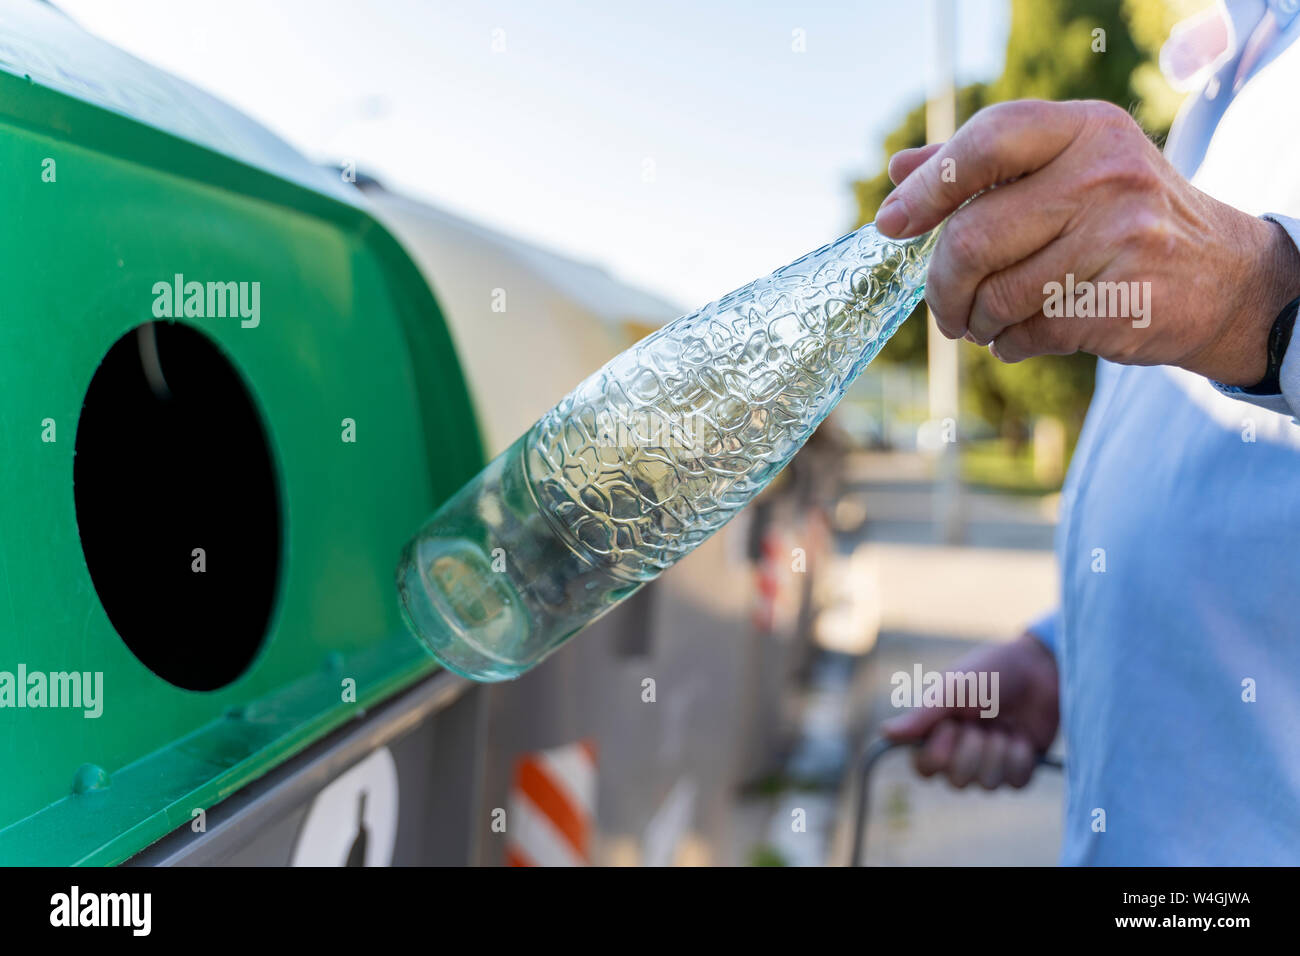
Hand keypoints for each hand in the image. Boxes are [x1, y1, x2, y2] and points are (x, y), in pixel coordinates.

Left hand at [876, 99, 1299, 385]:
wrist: (1223, 278)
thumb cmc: (1121, 218)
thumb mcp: (1066, 168)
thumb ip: (983, 166)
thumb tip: (899, 172)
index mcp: (1084, 128)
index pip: (989, 141)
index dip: (930, 186)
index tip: (891, 224)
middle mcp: (1107, 174)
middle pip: (974, 237)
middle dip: (942, 285)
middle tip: (944, 308)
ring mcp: (1122, 237)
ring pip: (998, 295)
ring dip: (976, 322)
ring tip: (986, 322)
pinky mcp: (1125, 300)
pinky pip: (1030, 332)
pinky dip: (1010, 344)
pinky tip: (1021, 337)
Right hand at [879, 633, 1058, 789]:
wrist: (1040, 669)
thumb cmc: (991, 672)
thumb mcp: (952, 689)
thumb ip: (920, 715)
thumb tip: (884, 733)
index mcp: (939, 732)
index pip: (924, 768)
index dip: (937, 754)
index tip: (951, 726)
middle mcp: (961, 752)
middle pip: (956, 782)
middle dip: (972, 750)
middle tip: (982, 722)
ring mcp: (991, 762)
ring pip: (986, 784)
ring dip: (998, 750)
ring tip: (1005, 724)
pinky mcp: (1020, 769)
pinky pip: (1015, 782)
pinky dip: (1020, 756)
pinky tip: (1022, 735)